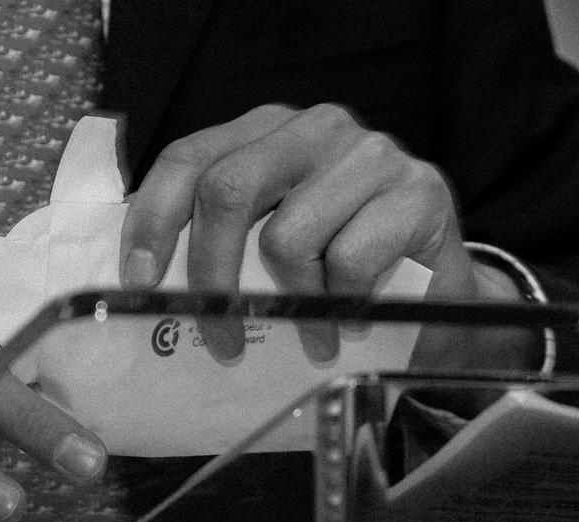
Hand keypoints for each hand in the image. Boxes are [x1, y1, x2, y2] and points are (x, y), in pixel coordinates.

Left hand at [119, 104, 515, 359]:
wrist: (438, 291)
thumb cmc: (336, 269)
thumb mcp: (267, 244)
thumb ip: (217, 241)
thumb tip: (141, 284)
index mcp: (264, 131)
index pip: (188, 159)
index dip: (154, 221)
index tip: (140, 283)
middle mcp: (314, 128)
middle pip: (228, 191)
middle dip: (210, 275)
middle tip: (217, 335)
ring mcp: (370, 153)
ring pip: (287, 236)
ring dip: (289, 305)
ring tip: (308, 335)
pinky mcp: (420, 191)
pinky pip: (349, 261)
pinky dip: (341, 307)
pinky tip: (351, 321)